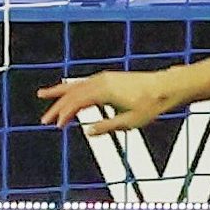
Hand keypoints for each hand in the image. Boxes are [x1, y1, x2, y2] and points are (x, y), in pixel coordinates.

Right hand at [37, 69, 176, 135]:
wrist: (166, 87)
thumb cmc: (150, 105)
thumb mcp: (129, 122)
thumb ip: (107, 127)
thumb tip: (88, 132)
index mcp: (104, 91)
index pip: (77, 102)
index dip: (65, 114)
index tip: (57, 126)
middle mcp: (102, 81)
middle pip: (72, 92)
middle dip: (57, 105)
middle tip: (44, 120)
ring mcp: (105, 78)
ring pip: (77, 84)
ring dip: (60, 92)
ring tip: (43, 94)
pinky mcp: (109, 78)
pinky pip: (85, 82)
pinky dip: (72, 88)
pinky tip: (67, 92)